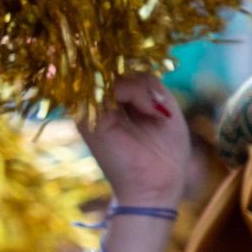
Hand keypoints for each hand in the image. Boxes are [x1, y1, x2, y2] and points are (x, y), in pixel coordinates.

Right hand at [77, 74, 187, 251]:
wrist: (158, 186)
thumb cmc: (164, 151)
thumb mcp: (163, 106)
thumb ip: (146, 82)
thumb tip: (126, 70)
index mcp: (110, 99)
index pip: (117, 65)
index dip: (138, 69)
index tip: (160, 96)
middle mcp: (94, 102)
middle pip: (113, 66)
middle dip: (142, 79)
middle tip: (160, 104)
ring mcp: (88, 109)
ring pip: (111, 73)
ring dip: (141, 87)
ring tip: (156, 111)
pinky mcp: (88, 119)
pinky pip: (106, 87)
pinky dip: (135, 92)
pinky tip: (150, 112)